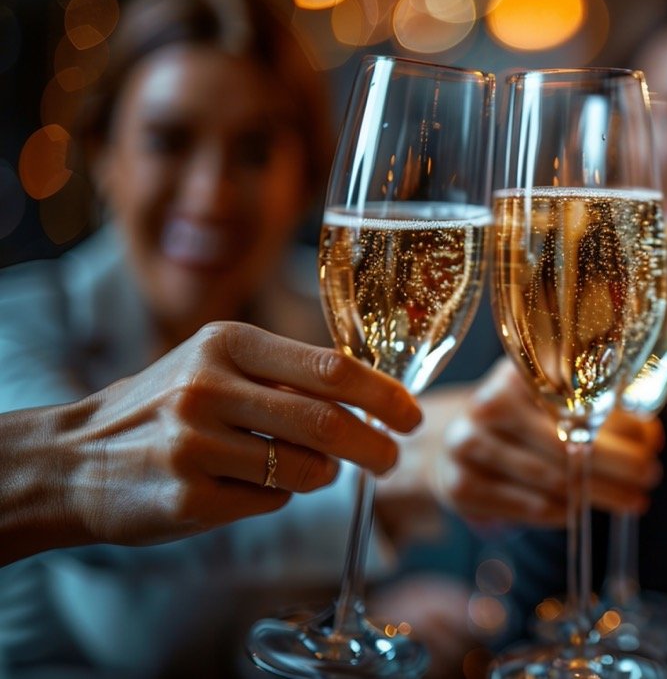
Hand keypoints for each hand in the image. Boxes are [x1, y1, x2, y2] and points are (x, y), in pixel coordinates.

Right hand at [55, 321, 420, 548]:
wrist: (75, 457)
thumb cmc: (166, 405)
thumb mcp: (217, 363)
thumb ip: (286, 372)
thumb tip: (374, 393)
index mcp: (227, 342)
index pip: (331, 369)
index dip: (384, 395)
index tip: (412, 415)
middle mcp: (208, 388)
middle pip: (328, 424)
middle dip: (374, 447)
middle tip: (390, 459)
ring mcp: (195, 445)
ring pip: (305, 470)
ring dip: (321, 475)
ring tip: (300, 468)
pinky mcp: (188, 496)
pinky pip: (270, 502)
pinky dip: (276, 497)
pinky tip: (244, 485)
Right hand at [427, 359, 663, 524]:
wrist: (447, 442)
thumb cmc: (520, 420)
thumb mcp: (553, 401)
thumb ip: (603, 411)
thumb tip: (651, 436)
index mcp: (516, 373)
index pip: (577, 398)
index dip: (620, 424)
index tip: (653, 443)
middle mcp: (487, 405)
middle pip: (565, 442)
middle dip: (618, 465)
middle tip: (651, 477)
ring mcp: (467, 446)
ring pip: (548, 479)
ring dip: (598, 494)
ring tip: (632, 500)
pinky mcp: (460, 487)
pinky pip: (525, 507)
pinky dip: (560, 513)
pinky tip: (582, 512)